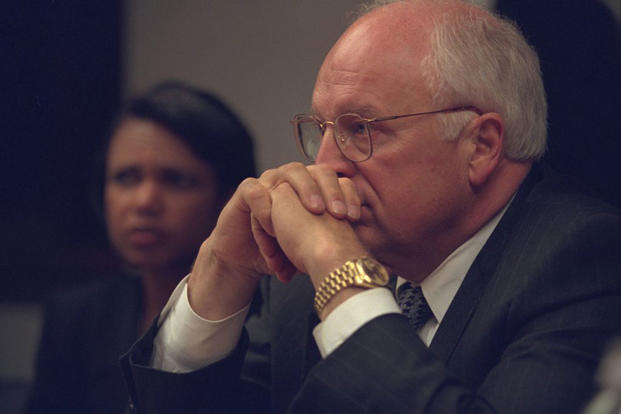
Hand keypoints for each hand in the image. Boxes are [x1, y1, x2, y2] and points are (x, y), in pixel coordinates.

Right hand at [188, 162, 359, 318]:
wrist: (247, 259)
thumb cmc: (283, 250)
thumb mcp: (311, 247)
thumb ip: (330, 240)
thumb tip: (359, 251)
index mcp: (314, 190)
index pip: (338, 180)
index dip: (349, 195)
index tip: (355, 217)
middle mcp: (294, 181)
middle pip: (318, 171)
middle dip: (330, 190)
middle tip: (336, 214)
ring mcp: (270, 182)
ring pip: (291, 172)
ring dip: (303, 191)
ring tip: (312, 214)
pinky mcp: (247, 191)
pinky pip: (257, 189)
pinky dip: (266, 205)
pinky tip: (275, 227)